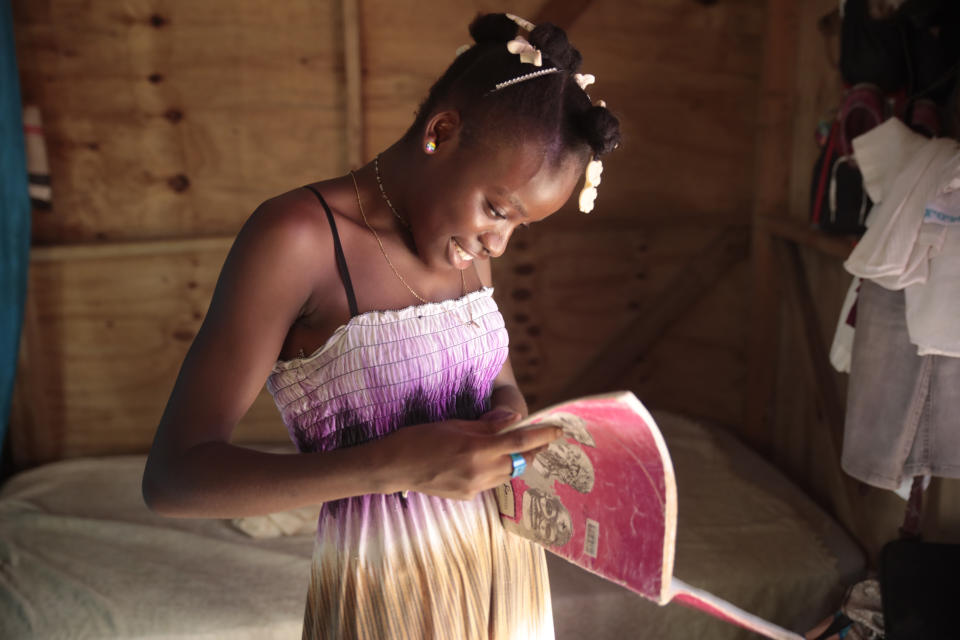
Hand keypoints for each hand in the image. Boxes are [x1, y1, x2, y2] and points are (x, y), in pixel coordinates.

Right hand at [375, 412, 561, 500]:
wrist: (393, 467)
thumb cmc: (420, 438)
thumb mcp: (454, 424)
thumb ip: (487, 425)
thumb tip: (514, 419)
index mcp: (478, 449)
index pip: (520, 442)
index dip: (542, 436)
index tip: (558, 430)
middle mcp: (480, 471)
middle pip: (519, 462)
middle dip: (534, 451)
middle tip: (544, 439)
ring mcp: (474, 487)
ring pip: (508, 475)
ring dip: (517, 462)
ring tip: (523, 450)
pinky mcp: (467, 496)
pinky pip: (491, 483)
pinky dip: (497, 471)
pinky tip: (493, 462)